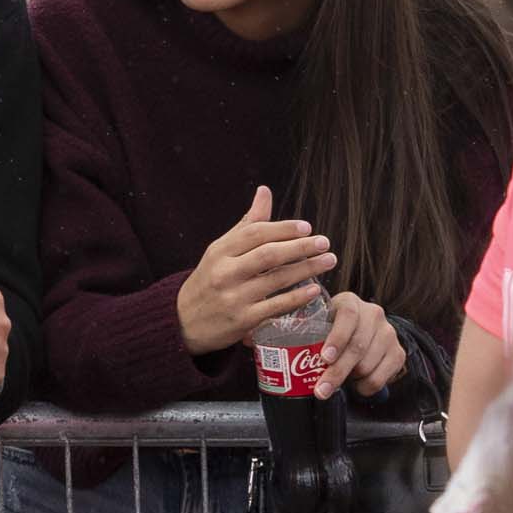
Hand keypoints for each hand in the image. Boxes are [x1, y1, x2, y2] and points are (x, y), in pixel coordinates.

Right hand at [176, 185, 336, 355]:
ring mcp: (233, 297)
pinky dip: (297, 297)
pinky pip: (276, 306)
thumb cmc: (209, 280)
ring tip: (328, 261)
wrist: (183, 321)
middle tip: (324, 242)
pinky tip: (314, 289)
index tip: (307, 227)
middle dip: (300, 247)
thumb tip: (265, 191)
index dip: (282, 229)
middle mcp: (225, 272)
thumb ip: (246, 224)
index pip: (254, 234)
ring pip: (276, 279)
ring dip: (307, 269)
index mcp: (219, 251)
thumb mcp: (220, 251)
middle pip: (268, 255)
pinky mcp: (242, 320)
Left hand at [316, 291, 406, 399]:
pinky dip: (365, 386)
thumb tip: (278, 354)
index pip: (348, 316)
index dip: (337, 338)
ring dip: (349, 379)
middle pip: (357, 346)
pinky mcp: (398, 352)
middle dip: (337, 372)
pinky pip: (381, 377)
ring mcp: (389, 333)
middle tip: (321, 389)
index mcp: (350, 302)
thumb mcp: (318, 322)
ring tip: (334, 382)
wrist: (362, 331)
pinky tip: (354, 384)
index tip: (324, 358)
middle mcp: (373, 314)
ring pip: (368, 364)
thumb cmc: (330, 328)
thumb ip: (306, 331)